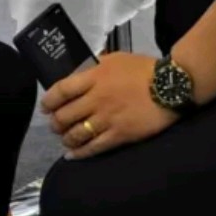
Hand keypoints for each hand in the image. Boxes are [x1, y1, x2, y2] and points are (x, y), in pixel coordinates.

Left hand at [45, 50, 170, 157]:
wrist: (170, 87)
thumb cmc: (144, 69)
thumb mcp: (116, 59)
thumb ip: (97, 66)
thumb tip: (84, 72)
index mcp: (93, 77)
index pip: (61, 90)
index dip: (49, 100)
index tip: (45, 106)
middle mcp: (96, 99)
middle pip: (65, 115)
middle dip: (55, 122)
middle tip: (55, 125)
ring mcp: (107, 119)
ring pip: (76, 133)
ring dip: (66, 138)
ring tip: (65, 139)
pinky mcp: (119, 135)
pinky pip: (94, 147)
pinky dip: (80, 153)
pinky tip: (72, 156)